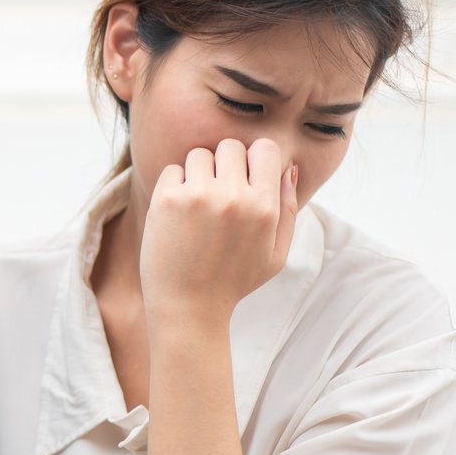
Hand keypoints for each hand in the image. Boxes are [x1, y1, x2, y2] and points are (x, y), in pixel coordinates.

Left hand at [139, 138, 298, 328]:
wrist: (188, 308)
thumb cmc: (232, 281)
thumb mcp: (275, 254)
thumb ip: (287, 209)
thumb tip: (288, 168)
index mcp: (264, 208)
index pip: (265, 148)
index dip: (254, 160)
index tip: (244, 180)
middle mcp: (234, 197)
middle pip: (230, 146)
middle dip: (225, 166)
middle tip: (218, 196)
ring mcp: (198, 196)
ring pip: (199, 154)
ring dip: (198, 174)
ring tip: (197, 207)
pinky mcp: (167, 200)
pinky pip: (173, 170)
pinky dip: (174, 186)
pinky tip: (178, 214)